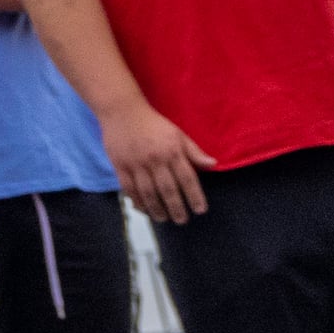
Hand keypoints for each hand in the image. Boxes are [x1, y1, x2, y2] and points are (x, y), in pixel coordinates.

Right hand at [100, 97, 212, 222]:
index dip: (195, 196)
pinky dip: (137, 201)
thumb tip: (213, 164)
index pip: (187, 178)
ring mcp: (136, 164)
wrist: (122, 111)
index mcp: (172, 151)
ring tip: (164, 219)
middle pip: (168, 189)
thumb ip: (194, 152)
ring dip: (157, 208)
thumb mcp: (178, 134)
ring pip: (148, 192)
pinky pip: (129, 189)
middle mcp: (155, 159)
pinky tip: (144, 210)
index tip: (200, 210)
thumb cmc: (153, 124)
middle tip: (182, 220)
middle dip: (176, 208)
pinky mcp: (120, 166)